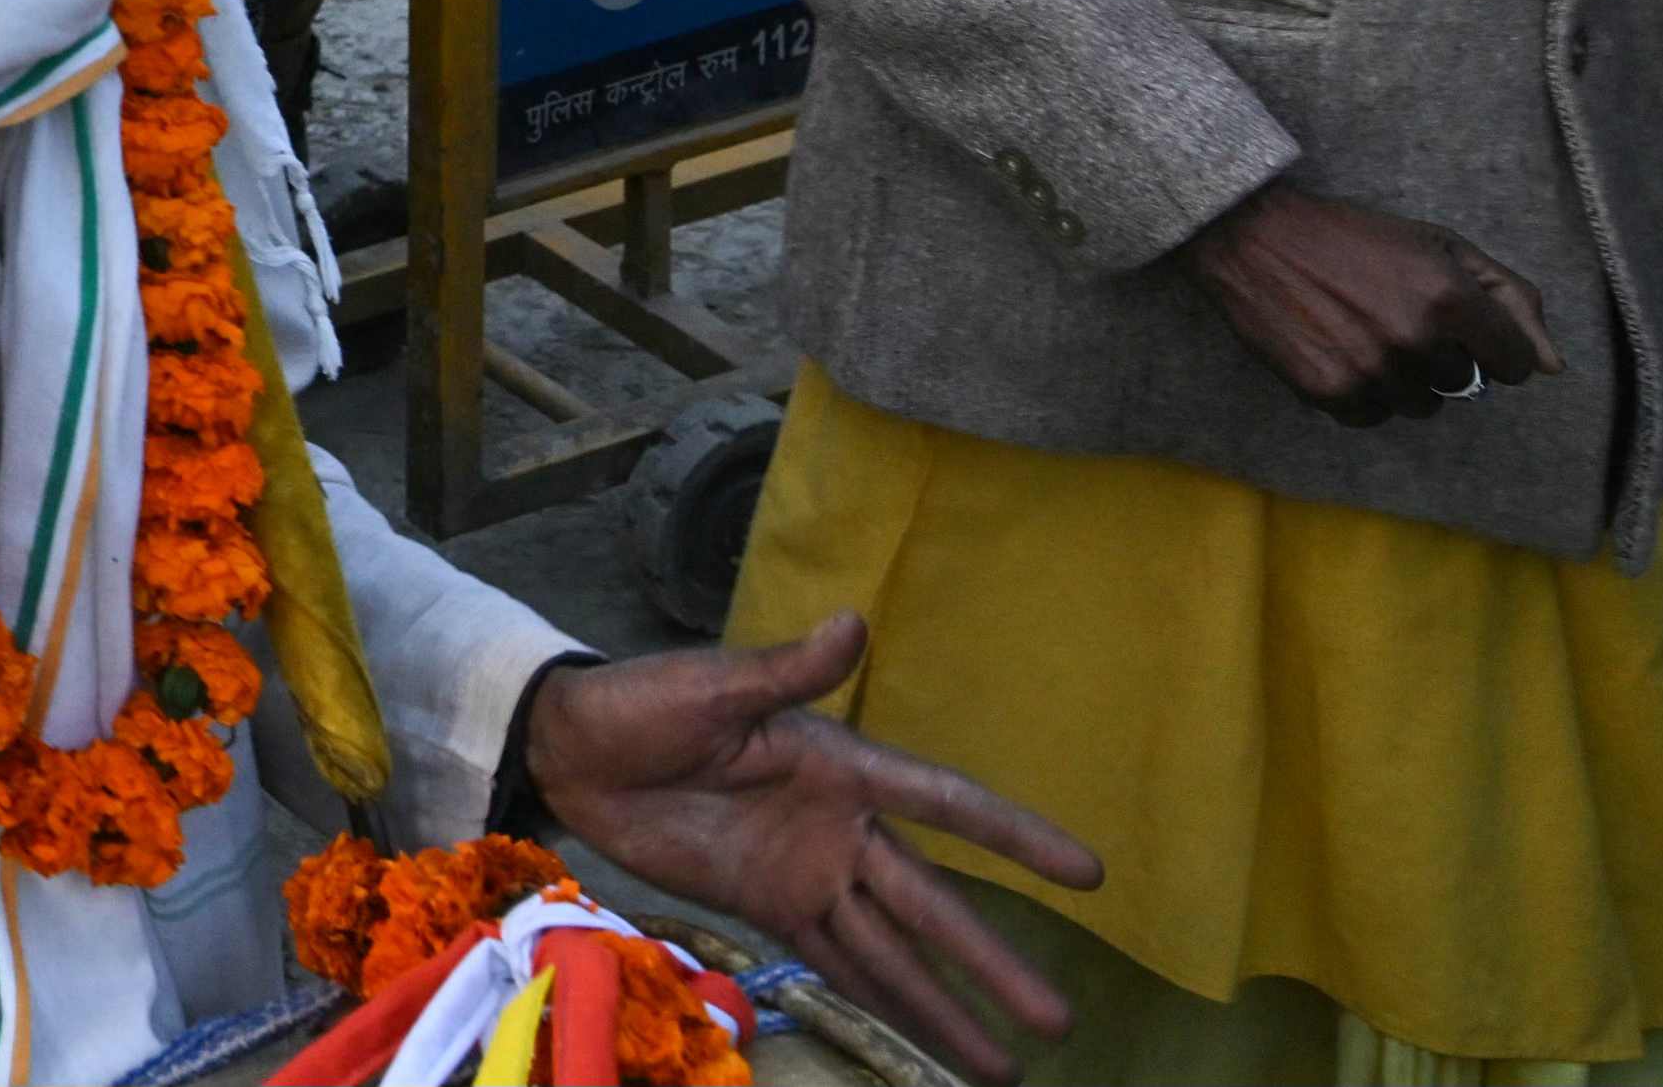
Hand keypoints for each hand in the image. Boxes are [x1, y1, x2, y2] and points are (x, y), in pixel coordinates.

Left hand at [521, 618, 1100, 1080]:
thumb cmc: (645, 702)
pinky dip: (881, 1005)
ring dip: (947, 1007)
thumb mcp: (715, 687)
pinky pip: (838, 967)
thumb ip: (787, 669)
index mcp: (843, 766)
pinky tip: (926, 1046)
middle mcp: (842, 829)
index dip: (1016, 837)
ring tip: (1007, 1067)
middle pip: (934, 906)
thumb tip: (853, 621)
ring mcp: (810, 876)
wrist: (574, 747)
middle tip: (1060, 1022)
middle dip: (993, 963)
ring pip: (895, 953)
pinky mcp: (770, 909)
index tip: (1088, 875)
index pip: (948, 803)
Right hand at [1181, 182, 1557, 422]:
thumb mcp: (1438, 245)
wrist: (1251, 234)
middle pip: (1461, 386)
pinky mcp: (1330, 391)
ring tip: (1362, 334)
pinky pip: (1373, 417)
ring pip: (1419, 406)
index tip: (1458, 328)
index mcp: (1450, 297)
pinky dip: (1361, 394)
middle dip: (1438, 357)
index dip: (1490, 346)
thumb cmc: (1353, 235)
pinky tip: (1337, 352)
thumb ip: (1508, 298)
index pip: (1513, 363)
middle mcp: (1416, 339)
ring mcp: (1372, 370)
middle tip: (1392, 317)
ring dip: (1401, 379)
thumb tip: (1553, 368)